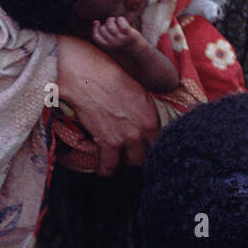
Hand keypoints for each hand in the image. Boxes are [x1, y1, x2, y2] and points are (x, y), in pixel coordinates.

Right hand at [54, 37, 158, 175]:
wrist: (88, 76)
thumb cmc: (111, 77)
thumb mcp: (138, 91)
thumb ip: (145, 111)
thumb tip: (144, 121)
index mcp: (152, 117)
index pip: (159, 142)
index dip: (152, 146)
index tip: (146, 147)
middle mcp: (142, 131)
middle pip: (147, 155)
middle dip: (140, 156)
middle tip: (133, 154)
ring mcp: (125, 139)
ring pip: (131, 163)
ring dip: (125, 163)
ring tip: (120, 163)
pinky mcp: (106, 142)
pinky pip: (109, 165)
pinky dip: (106, 169)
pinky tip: (105, 170)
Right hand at [91, 15, 142, 53]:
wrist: (138, 51)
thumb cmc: (123, 43)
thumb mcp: (112, 42)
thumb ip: (104, 34)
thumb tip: (95, 21)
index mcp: (107, 47)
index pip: (96, 37)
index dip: (95, 28)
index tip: (97, 22)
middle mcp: (113, 44)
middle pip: (103, 29)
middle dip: (106, 23)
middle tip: (111, 21)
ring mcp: (121, 40)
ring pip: (111, 26)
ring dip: (112, 20)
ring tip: (115, 20)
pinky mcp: (129, 35)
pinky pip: (121, 23)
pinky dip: (120, 19)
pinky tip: (121, 20)